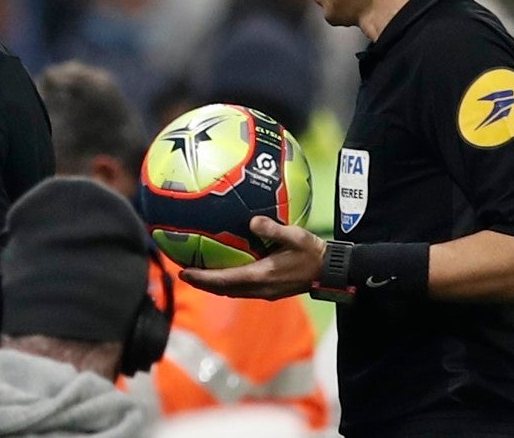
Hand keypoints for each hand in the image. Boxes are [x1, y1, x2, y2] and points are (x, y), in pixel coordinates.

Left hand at [179, 216, 326, 300]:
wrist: (330, 272)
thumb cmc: (312, 253)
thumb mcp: (295, 236)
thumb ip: (273, 229)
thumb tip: (252, 221)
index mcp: (261, 276)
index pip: (224, 280)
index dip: (202, 278)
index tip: (184, 272)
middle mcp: (259, 289)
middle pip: (222, 290)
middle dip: (202, 284)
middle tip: (183, 273)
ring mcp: (264, 293)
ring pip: (231, 292)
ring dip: (213, 286)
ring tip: (198, 275)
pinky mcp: (269, 292)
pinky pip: (240, 290)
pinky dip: (226, 284)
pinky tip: (223, 273)